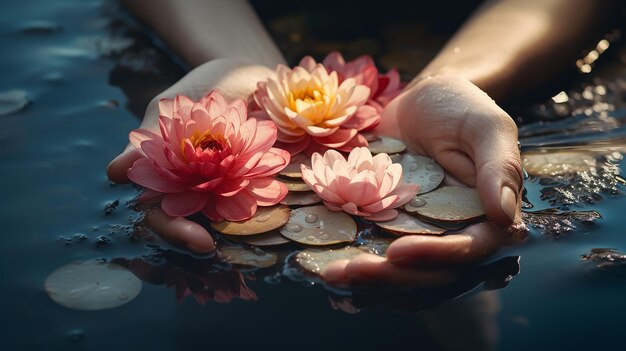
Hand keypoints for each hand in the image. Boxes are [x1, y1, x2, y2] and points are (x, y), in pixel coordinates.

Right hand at [107, 58, 275, 252]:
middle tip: (211, 247)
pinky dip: (268, 199)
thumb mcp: (169, 110)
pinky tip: (278, 200)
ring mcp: (229, 186)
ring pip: (227, 216)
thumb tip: (114, 174)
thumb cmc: (200, 90)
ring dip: (237, 225)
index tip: (199, 242)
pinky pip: (262, 194)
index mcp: (169, 179)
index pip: (163, 216)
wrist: (245, 71)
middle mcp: (199, 189)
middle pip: (193, 224)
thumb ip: (149, 141)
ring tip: (252, 229)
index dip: (176, 232)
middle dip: (198, 238)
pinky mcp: (260, 176)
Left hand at [322, 75, 524, 285]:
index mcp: (485, 217)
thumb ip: (499, 168)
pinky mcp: (389, 227)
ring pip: (400, 274)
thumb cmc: (461, 108)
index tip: (397, 251)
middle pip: (428, 273)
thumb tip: (503, 215)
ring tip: (330, 275)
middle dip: (389, 278)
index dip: (435, 257)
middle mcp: (453, 234)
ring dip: (367, 282)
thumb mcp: (487, 127)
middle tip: (348, 272)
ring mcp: (419, 234)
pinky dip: (355, 268)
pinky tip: (326, 269)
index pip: (467, 250)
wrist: (421, 102)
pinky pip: (375, 255)